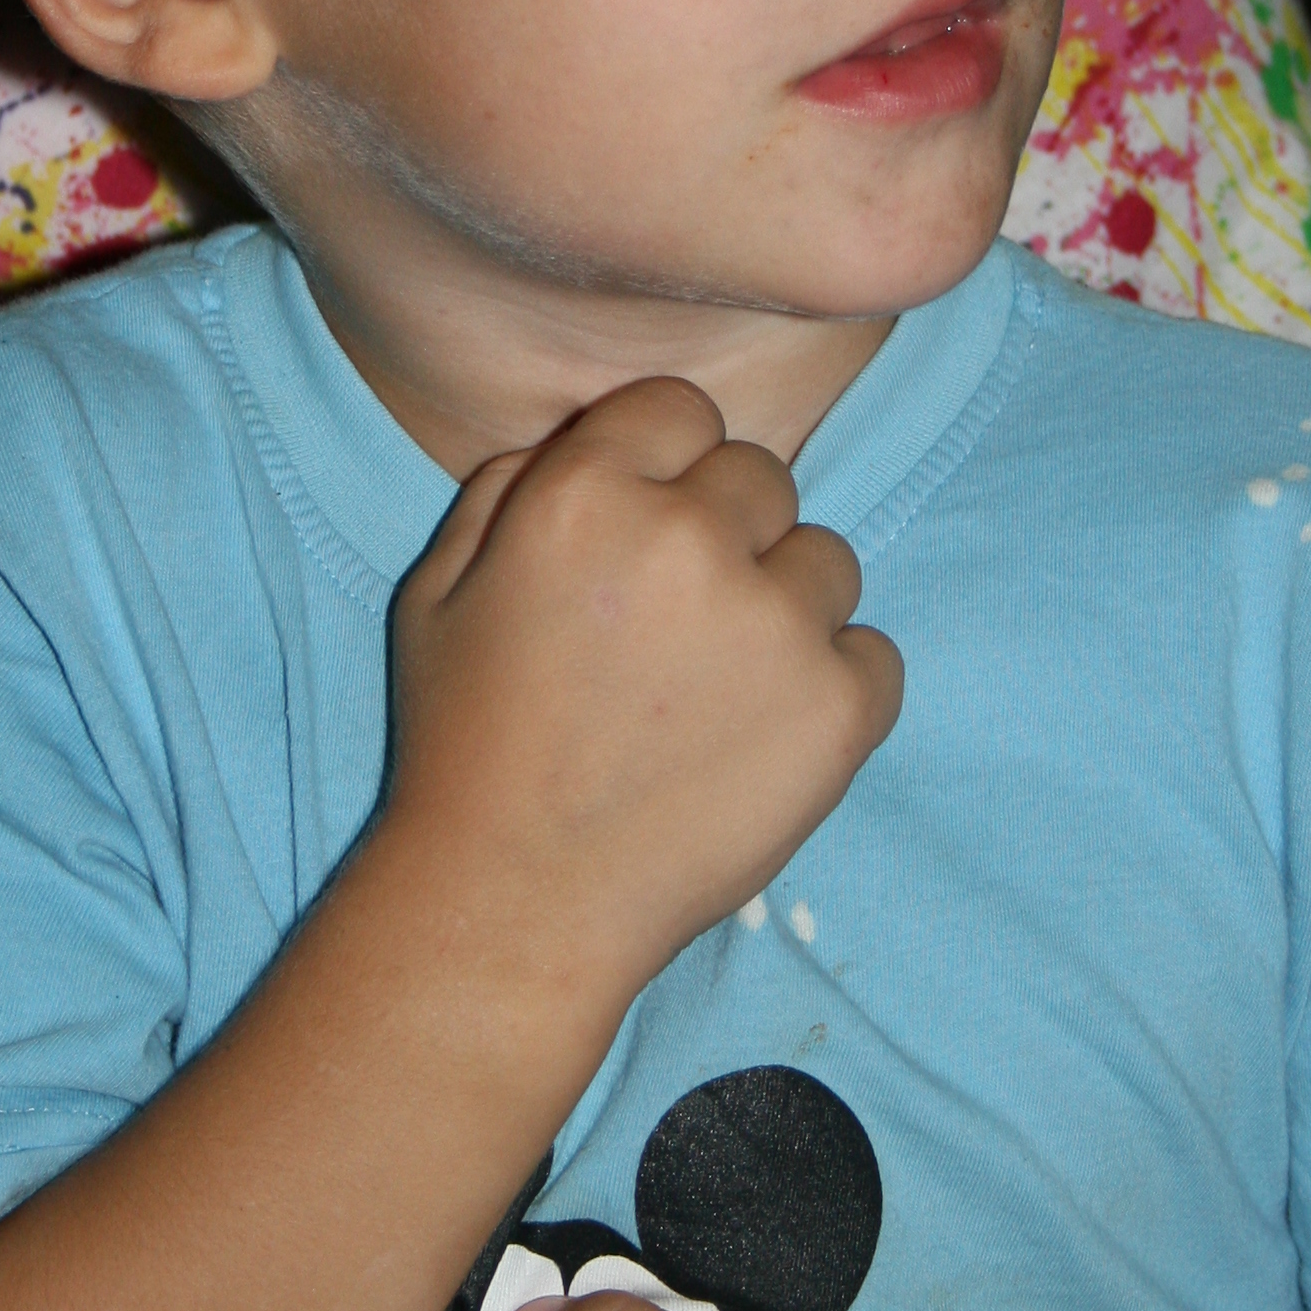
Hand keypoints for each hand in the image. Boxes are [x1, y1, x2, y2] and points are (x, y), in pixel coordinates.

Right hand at [386, 381, 901, 1002]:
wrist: (516, 901)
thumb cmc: (467, 745)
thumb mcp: (437, 590)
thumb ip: (511, 486)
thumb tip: (596, 439)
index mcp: (587, 494)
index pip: (681, 408)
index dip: (666, 465)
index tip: (648, 531)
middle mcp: (690, 539)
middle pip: (761, 477)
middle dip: (726, 535)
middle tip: (674, 629)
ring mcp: (776, 624)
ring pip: (827, 561)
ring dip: (784, 609)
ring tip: (713, 692)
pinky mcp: (839, 708)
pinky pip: (873, 655)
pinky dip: (832, 691)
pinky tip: (757, 739)